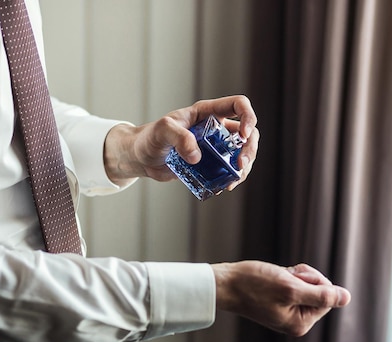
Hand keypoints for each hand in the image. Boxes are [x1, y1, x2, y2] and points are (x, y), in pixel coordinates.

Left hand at [103, 95, 259, 186]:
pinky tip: (224, 186)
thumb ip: (178, 137)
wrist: (141, 158)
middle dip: (250, 149)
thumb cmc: (149, 138)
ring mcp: (215, 147)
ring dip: (244, 167)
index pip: (239, 105)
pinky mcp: (210, 165)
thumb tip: (197, 156)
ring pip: (242, 153)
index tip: (243, 135)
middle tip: (240, 165)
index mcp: (208, 113)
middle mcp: (216, 128)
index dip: (248, 118)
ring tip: (233, 180)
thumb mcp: (162, 131)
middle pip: (248, 133)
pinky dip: (231, 179)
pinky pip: (228, 170)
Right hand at [212, 261, 350, 336]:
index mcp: (300, 323)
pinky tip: (272, 276)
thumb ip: (321, 295)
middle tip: (281, 277)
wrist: (226, 283)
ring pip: (306, 285)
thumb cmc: (253, 285)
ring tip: (275, 276)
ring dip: (294, 275)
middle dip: (303, 278)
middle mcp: (295, 321)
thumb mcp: (290, 288)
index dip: (313, 281)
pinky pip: (294, 284)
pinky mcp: (279, 301)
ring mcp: (287, 311)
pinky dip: (287, 276)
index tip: (292, 280)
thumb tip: (347, 298)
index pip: (327, 296)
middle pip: (318, 290)